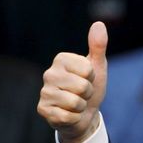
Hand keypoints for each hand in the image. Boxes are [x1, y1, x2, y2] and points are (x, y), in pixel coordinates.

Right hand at [37, 22, 108, 142]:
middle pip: (82, 86)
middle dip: (88, 93)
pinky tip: (69, 114)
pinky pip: (68, 117)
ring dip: (81, 106)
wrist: (85, 114)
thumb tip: (99, 24)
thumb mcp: (97, 66)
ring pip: (76, 102)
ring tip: (76, 104)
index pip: (88, 69)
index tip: (88, 79)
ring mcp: (44, 93)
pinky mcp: (43, 110)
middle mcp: (48, 74)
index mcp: (61, 59)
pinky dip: (74, 118)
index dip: (93, 77)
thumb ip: (98, 46)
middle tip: (83, 94)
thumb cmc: (91, 87)